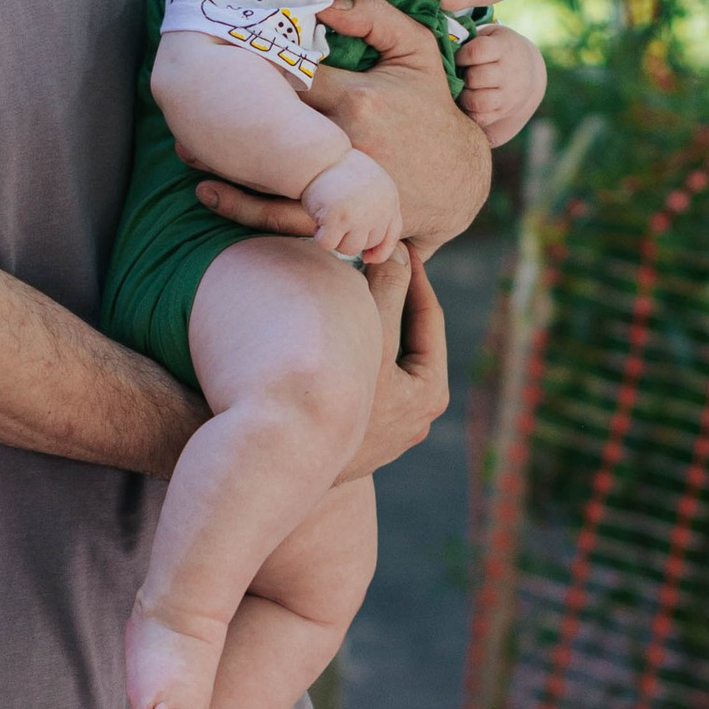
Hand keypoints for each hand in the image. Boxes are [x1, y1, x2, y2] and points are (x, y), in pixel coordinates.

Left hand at [191, 0, 490, 249]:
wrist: (460, 183)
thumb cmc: (432, 110)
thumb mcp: (417, 53)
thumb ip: (376, 17)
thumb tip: (326, 0)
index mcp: (356, 100)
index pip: (288, 74)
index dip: (254, 61)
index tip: (226, 49)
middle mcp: (342, 145)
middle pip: (268, 124)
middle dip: (227, 111)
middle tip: (186, 98)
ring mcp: (337, 187)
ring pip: (265, 177)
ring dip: (221, 166)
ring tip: (187, 150)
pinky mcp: (334, 218)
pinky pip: (278, 216)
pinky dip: (242, 206)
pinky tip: (211, 193)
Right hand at [302, 147, 403, 263]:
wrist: (319, 156)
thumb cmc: (339, 171)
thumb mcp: (370, 186)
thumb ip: (376, 211)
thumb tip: (372, 254)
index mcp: (389, 199)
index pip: (391, 235)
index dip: (380, 250)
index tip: (368, 257)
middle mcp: (379, 209)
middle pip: (368, 244)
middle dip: (350, 238)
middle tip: (336, 222)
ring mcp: (358, 215)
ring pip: (348, 248)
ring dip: (335, 239)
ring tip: (327, 218)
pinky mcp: (336, 219)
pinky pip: (328, 244)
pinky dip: (320, 236)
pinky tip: (317, 219)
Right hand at [339, 248, 447, 477]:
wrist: (278, 465)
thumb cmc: (328, 401)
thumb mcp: (364, 340)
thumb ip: (385, 295)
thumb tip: (400, 253)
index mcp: (429, 393)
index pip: (428, 317)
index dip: (413, 274)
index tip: (400, 243)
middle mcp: (415, 419)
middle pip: (408, 342)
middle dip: (392, 301)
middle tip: (378, 259)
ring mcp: (388, 434)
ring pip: (383, 364)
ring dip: (370, 329)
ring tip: (353, 291)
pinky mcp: (359, 442)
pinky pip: (362, 385)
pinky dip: (353, 357)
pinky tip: (330, 336)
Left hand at [460, 22, 548, 142]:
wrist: (526, 70)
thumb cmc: (496, 48)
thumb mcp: (489, 35)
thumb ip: (468, 37)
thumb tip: (441, 44)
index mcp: (504, 47)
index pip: (478, 51)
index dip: (462, 55)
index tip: (458, 58)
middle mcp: (508, 72)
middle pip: (476, 77)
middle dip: (462, 77)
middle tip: (458, 75)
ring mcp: (508, 94)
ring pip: (479, 101)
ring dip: (464, 96)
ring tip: (462, 89)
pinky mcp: (503, 111)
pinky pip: (481, 118)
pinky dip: (469, 113)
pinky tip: (466, 103)